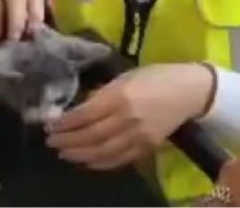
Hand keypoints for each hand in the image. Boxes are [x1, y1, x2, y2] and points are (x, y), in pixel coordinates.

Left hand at [46, 63, 214, 169]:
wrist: (190, 91)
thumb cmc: (157, 76)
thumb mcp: (126, 76)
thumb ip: (103, 92)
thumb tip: (81, 108)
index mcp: (120, 95)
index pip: (84, 115)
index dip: (64, 123)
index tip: (50, 125)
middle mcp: (127, 118)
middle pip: (89, 136)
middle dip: (67, 141)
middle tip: (51, 142)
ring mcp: (137, 136)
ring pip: (101, 151)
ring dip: (79, 154)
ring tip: (64, 153)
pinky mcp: (147, 147)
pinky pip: (119, 160)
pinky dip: (100, 163)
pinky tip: (87, 161)